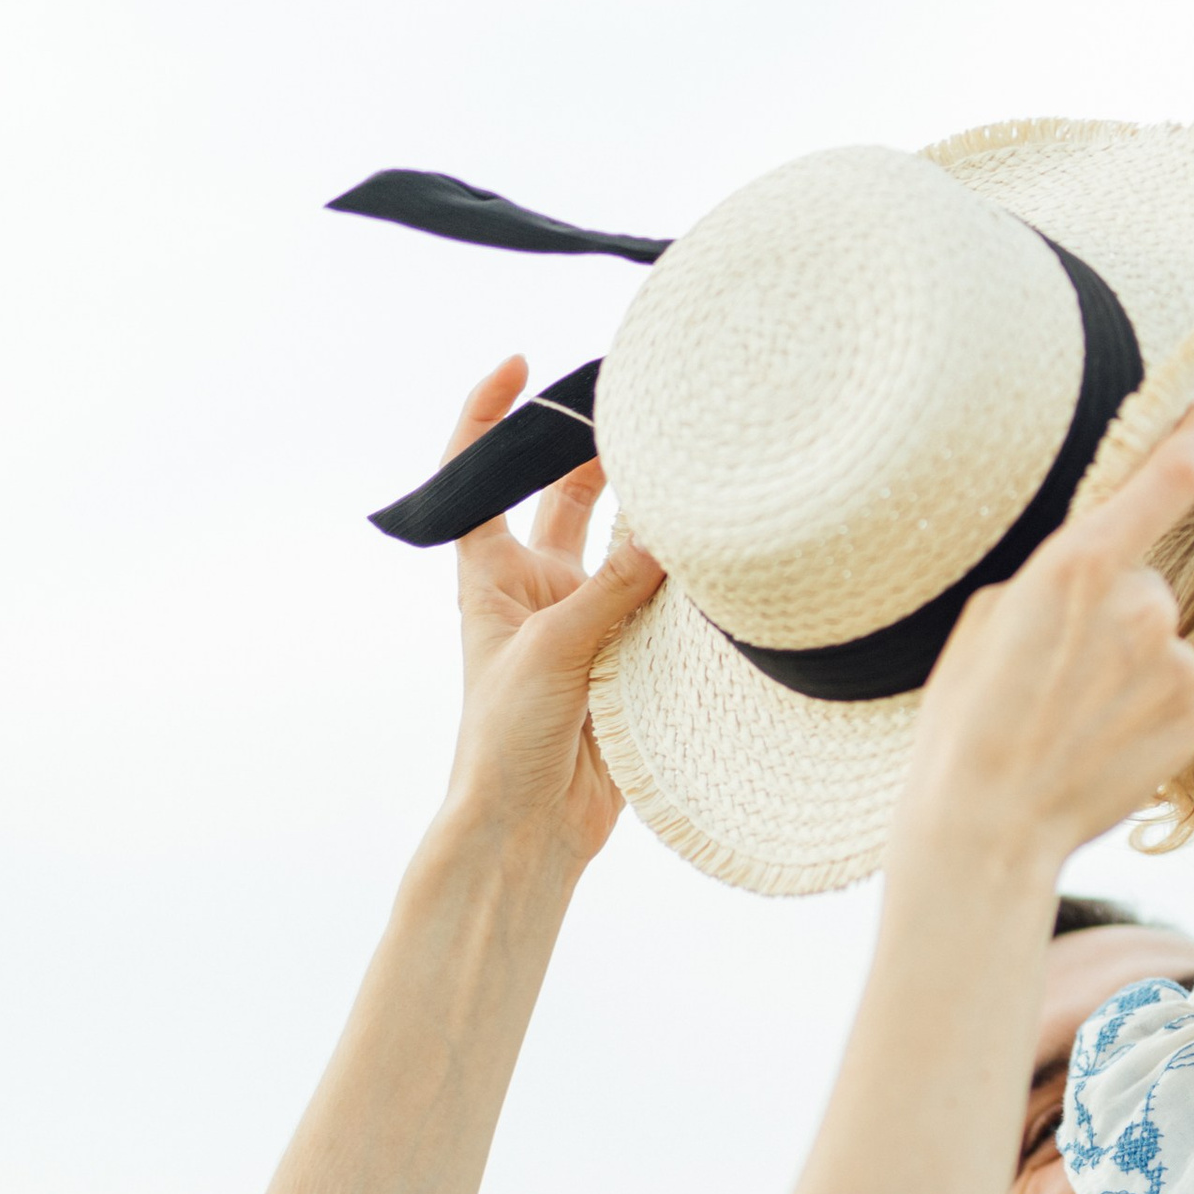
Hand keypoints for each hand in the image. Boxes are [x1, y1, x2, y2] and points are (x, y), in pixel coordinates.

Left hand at [438, 357, 664, 865]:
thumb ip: (610, 587)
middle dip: (601, 451)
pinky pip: (662, 608)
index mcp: (489, 575)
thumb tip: (670, 531)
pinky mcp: (627, 662)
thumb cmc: (505, 741)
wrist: (530, 829)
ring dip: (653, 523)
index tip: (519, 364)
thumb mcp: (551, 648)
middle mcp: (537, 590)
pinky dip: (685, 588)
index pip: (477, 476)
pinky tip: (716, 564)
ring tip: (694, 479)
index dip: (488, 416)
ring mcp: (586, 624)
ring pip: (626, 550)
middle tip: (647, 413)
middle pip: (567, 496)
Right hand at [890, 407, 1193, 877]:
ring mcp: (1178, 666)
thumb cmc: (966, 726)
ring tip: (1070, 720)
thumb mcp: (987, 622)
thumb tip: (1094, 581)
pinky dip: (1146, 716)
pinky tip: (1098, 746)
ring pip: (1163, 647)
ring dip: (1128, 672)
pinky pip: (1177, 697)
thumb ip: (1054, 581)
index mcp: (1078, 565)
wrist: (987, 829)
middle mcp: (1142, 606)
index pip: (1163, 480)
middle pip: (1146, 587)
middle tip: (1055, 675)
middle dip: (1112, 618)